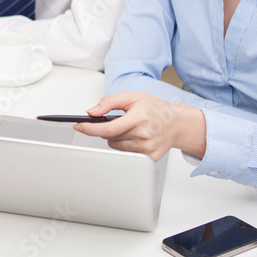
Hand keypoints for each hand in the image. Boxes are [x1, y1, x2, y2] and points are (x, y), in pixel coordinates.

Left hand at [74, 91, 205, 160]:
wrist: (177, 123)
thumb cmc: (155, 109)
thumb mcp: (132, 97)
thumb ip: (109, 102)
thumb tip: (92, 112)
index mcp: (139, 118)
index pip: (109, 128)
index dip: (91, 129)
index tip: (79, 127)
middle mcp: (143, 135)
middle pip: (110, 138)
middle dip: (107, 130)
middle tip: (118, 122)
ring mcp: (147, 149)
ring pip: (116, 147)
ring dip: (116, 138)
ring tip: (129, 129)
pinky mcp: (149, 158)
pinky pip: (126, 154)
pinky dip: (124, 146)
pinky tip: (135, 138)